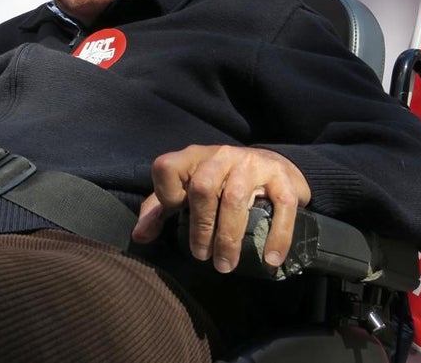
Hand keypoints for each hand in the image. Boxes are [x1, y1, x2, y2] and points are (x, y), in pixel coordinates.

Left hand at [132, 145, 310, 273]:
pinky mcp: (281, 177)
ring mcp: (252, 164)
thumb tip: (139, 236)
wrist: (272, 163)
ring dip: (229, 238)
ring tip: (225, 264)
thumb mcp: (187, 189)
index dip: (165, 194)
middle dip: (201, 228)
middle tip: (202, 257)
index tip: (175, 215)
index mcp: (193, 157)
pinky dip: (277, 236)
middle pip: (202, 187)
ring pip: (235, 198)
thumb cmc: (220, 181)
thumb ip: (159, 210)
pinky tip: (270, 260)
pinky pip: (280, 206)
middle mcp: (221, 156)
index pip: (166, 167)